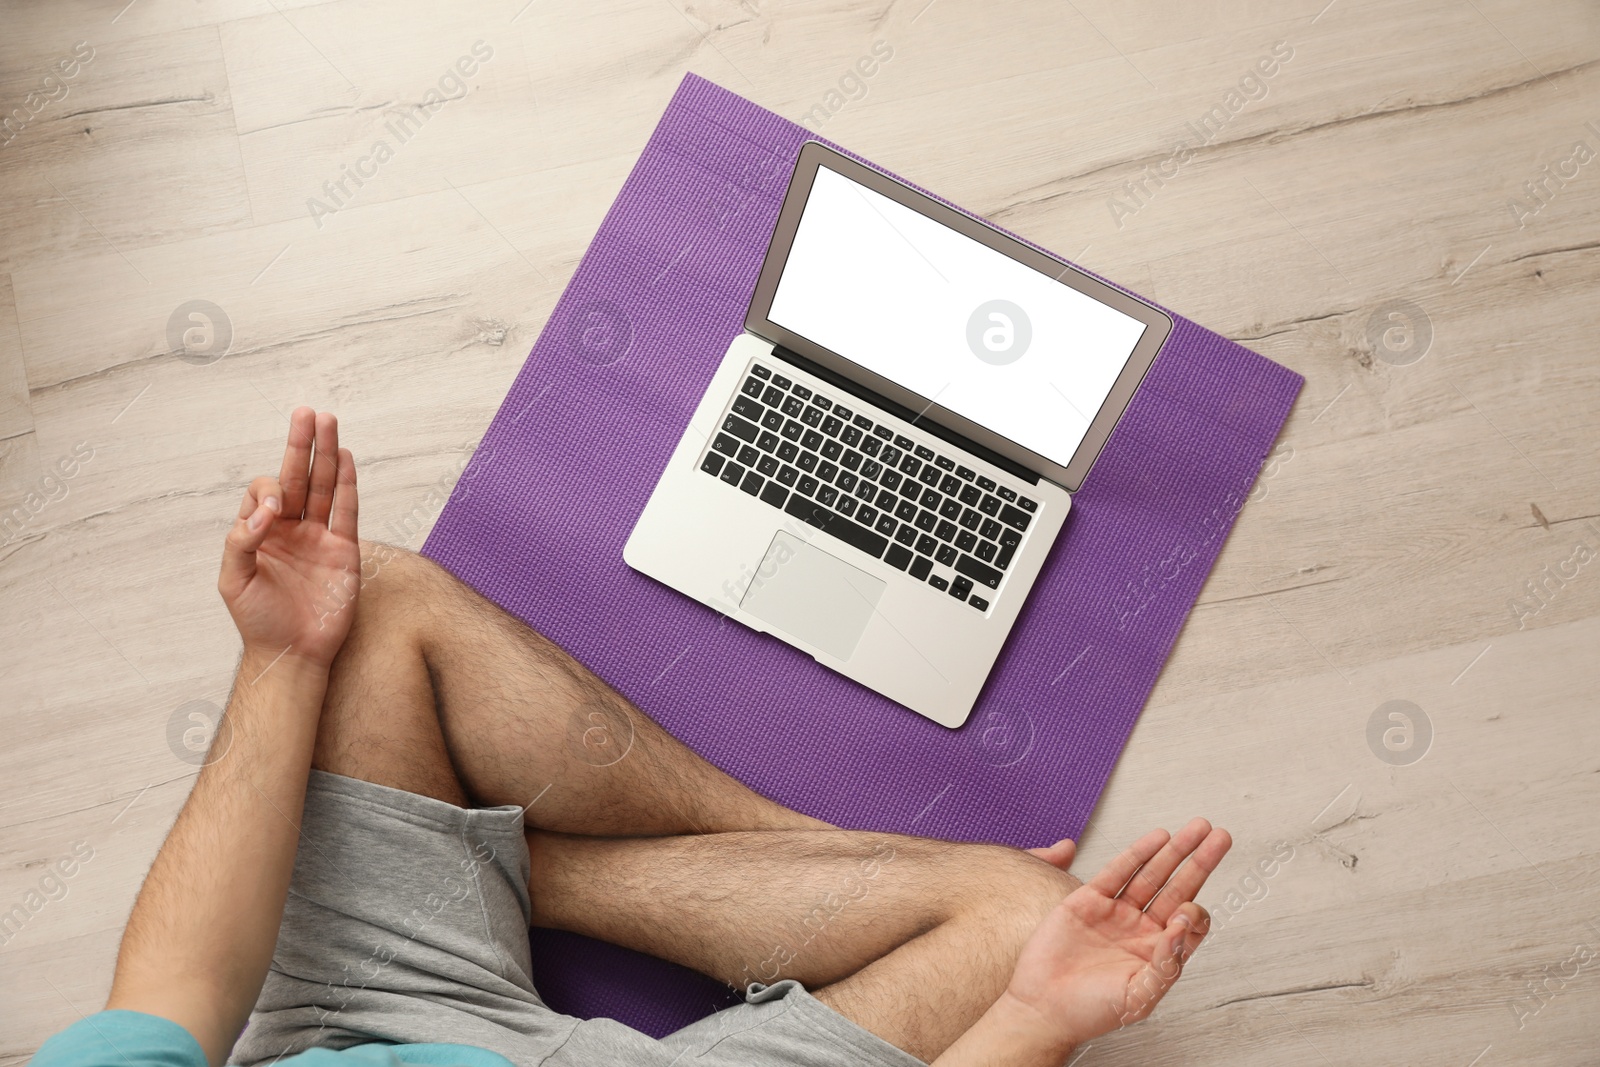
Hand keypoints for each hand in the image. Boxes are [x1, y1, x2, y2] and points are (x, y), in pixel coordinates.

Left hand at [218, 408, 360, 670]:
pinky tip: (345, 458)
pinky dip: (349, 485)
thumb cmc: (258, 620)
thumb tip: (267, 511)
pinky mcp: (344, 551)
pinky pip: (348, 512)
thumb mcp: (234, 581)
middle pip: (298, 477)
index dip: (268, 493)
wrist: (293, 654)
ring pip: (325, 488)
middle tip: (307, 412)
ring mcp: (319, 538)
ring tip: (328, 422)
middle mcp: (291, 529)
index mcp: (261, 533)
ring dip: (326, 455)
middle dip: (301, 445)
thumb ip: (242, 541)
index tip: (272, 515)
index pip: (265, 493)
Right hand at [1003, 818, 1231, 1051]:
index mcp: (1158, 953)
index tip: (1185, 914)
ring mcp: (1116, 913)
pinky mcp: (1087, 900)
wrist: (1043, 1007)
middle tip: (1222, 836)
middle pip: (1178, 888)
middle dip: (1200, 862)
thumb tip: (1183, 928)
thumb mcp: (1138, 998)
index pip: (1190, 923)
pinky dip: (1138, 853)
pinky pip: (1118, 871)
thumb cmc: (1091, 1011)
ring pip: (1152, 875)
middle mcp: (1141, 929)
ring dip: (1175, 850)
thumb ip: (1165, 965)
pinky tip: (1158, 837)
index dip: (1195, 913)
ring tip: (1198, 827)